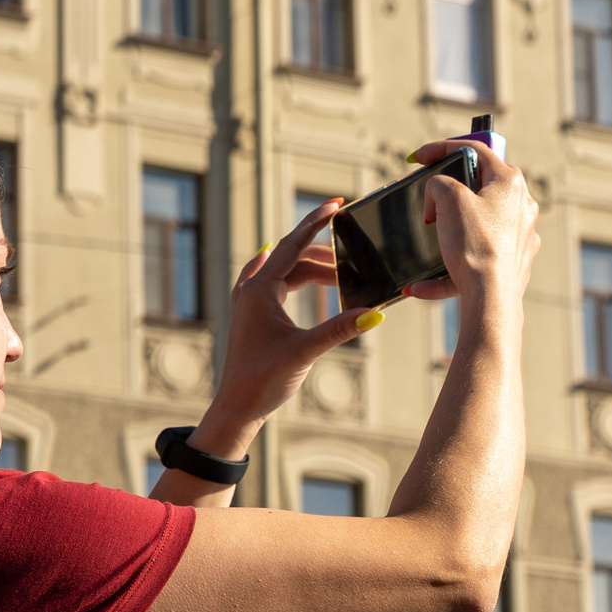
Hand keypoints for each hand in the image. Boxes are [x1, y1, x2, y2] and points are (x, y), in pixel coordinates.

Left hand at [191, 198, 376, 452]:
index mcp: (260, 289)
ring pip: (288, 272)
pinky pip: (278, 283)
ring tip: (343, 280)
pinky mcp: (254, 314)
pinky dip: (298, 278)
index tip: (336, 204)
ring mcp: (251, 300)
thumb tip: (375, 314)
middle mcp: (252, 289)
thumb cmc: (262, 379)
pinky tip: (303, 274)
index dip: (317, 222)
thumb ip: (339, 330)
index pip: (294, 244)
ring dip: (315, 271)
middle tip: (355, 264)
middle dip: (326, 258)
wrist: (237, 407)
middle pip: (295, 258)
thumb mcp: (305, 352)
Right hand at [399, 138, 539, 309]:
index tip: (420, 157)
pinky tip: (419, 287)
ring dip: (448, 233)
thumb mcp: (448, 199)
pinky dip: (448, 270)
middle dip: (450, 194)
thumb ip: (439, 183)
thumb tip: (438, 193)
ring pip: (476, 226)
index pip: (476, 150)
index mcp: (510, 183)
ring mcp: (518, 238)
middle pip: (480, 188)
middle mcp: (521, 207)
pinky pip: (475, 260)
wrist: (491, 299)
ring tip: (429, 240)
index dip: (443, 148)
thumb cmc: (475, 245)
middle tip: (430, 200)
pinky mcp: (511, 265)